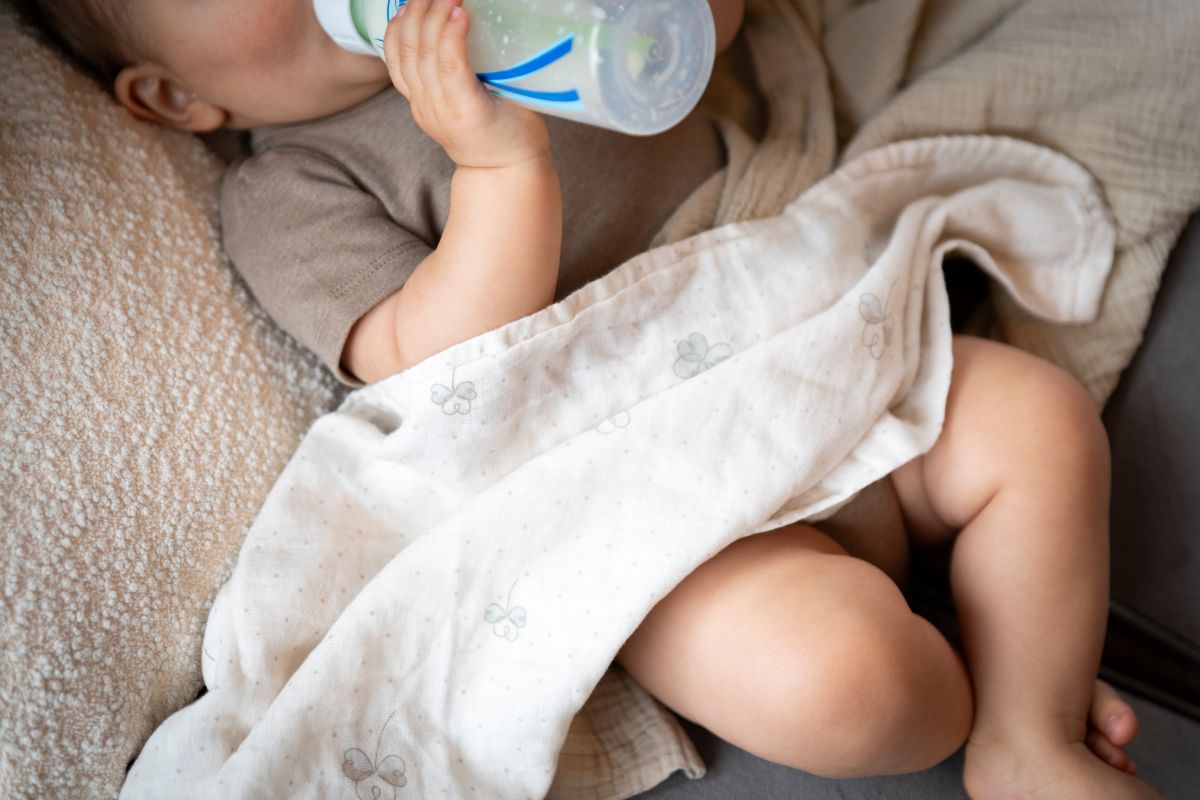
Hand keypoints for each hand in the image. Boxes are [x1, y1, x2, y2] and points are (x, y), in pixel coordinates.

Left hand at [383, 0, 550, 169]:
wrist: (499, 171)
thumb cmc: (519, 136)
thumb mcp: (525, 106)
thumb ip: (510, 73)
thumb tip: (503, 27)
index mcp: (468, 114)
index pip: (450, 67)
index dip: (450, 33)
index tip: (461, 7)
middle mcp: (437, 111)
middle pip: (423, 55)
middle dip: (431, 14)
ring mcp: (421, 107)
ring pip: (405, 57)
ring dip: (412, 19)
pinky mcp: (415, 103)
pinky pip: (395, 66)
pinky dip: (396, 37)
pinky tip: (404, 15)